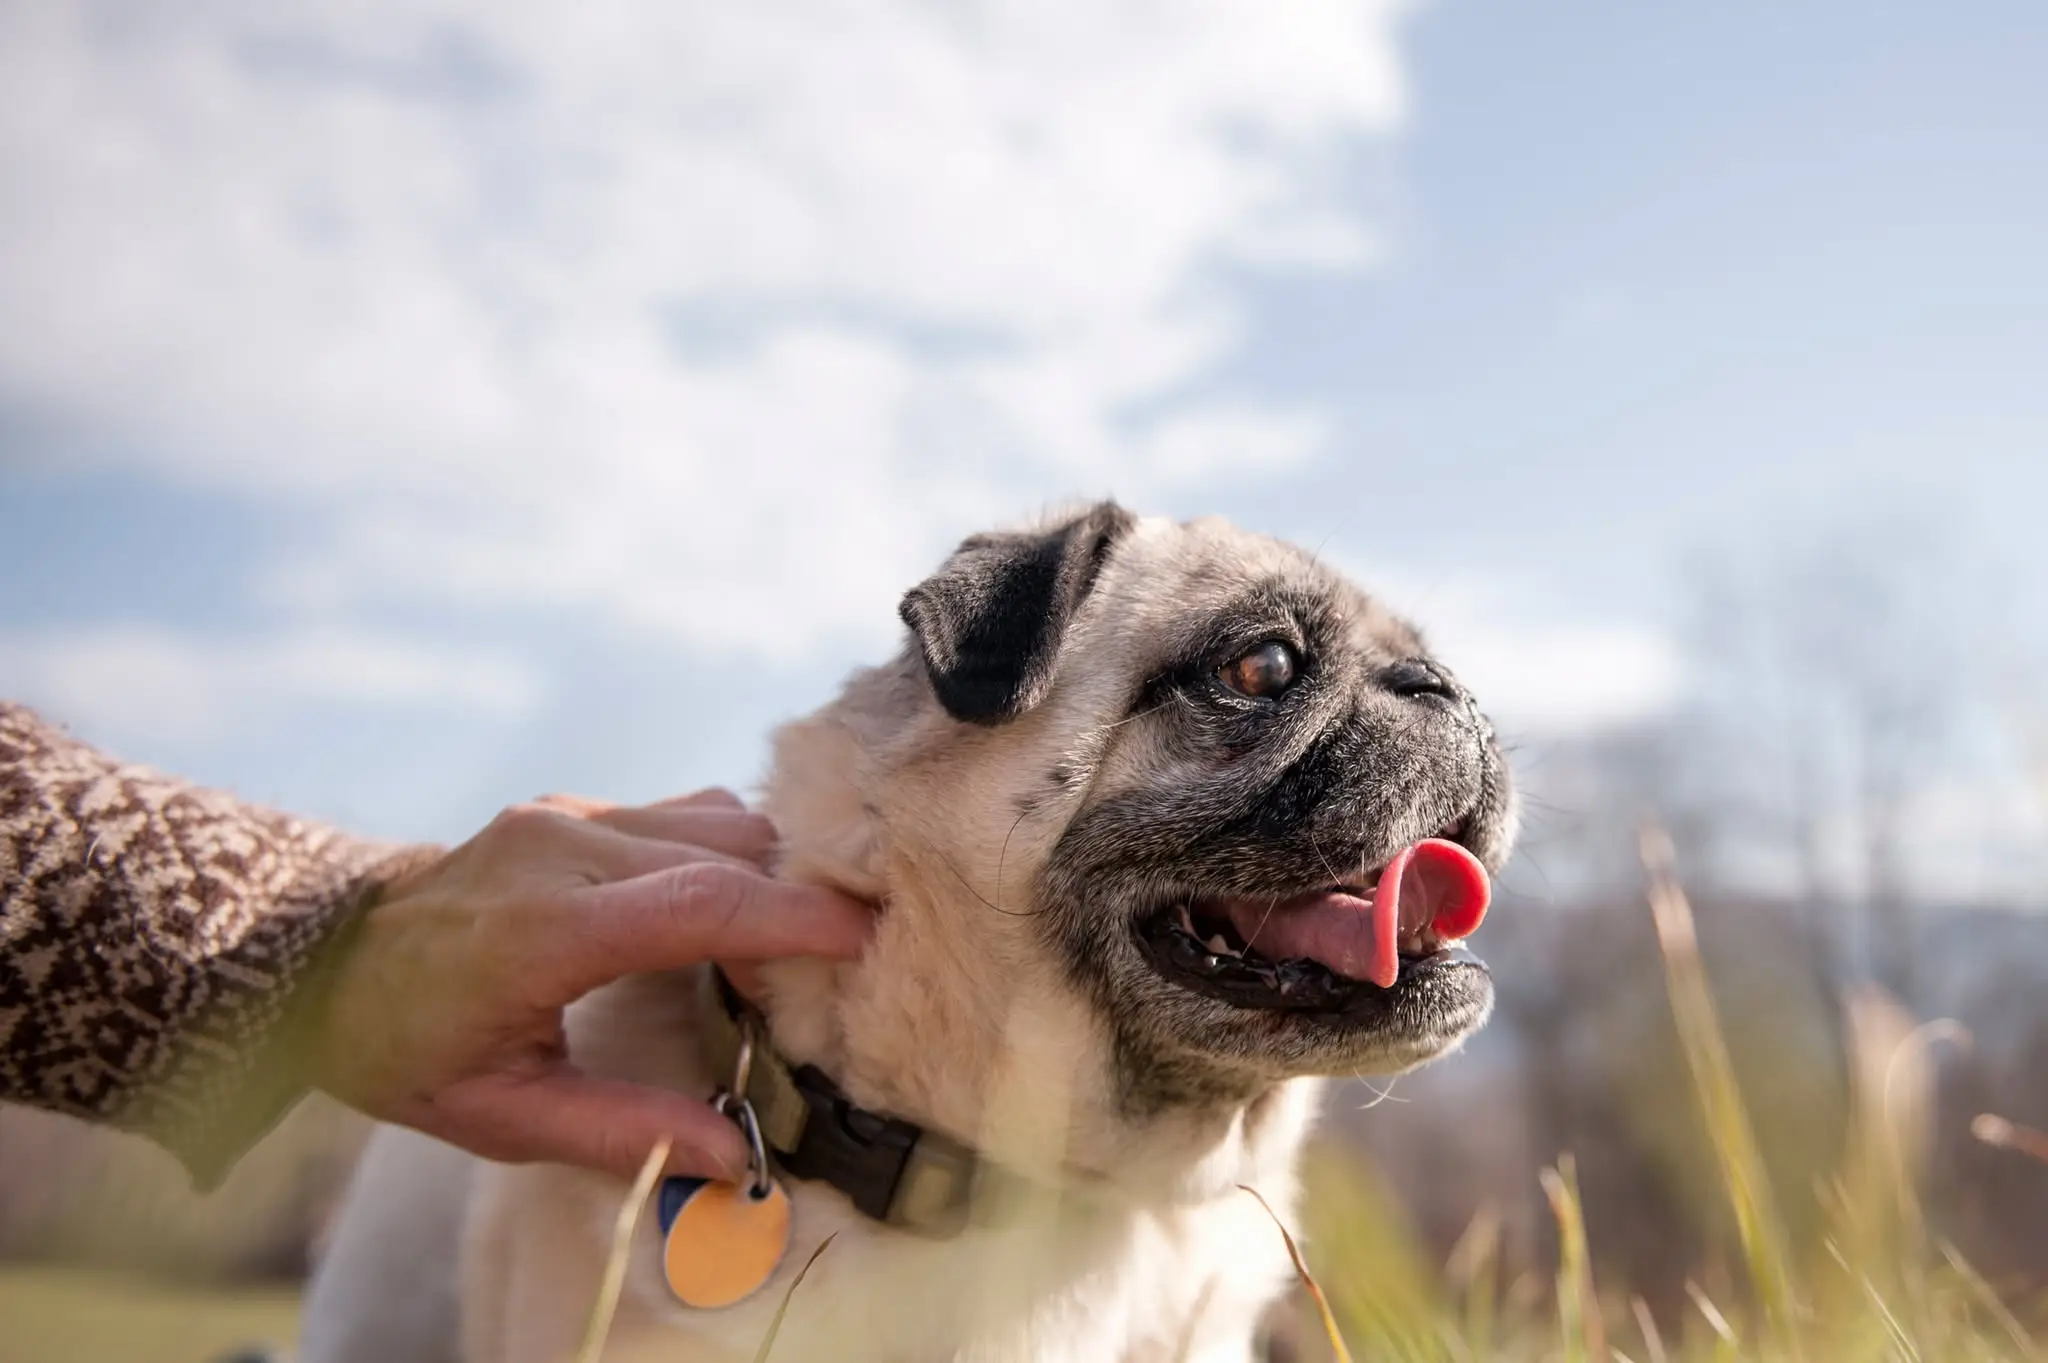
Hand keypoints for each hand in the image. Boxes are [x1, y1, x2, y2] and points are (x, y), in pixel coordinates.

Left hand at [310, 790, 871, 1181]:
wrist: (320, 956)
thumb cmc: (404, 1046)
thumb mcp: (500, 1115)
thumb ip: (621, 1130)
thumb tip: (734, 1154)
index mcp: (545, 929)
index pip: (700, 902)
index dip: (796, 917)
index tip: (865, 941)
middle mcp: (566, 848)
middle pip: (730, 851)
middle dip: (800, 900)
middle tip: (839, 965)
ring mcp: (570, 815)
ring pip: (718, 819)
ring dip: (769, 874)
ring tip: (788, 944)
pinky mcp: (574, 806)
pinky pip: (686, 812)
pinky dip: (730, 854)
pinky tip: (733, 905)